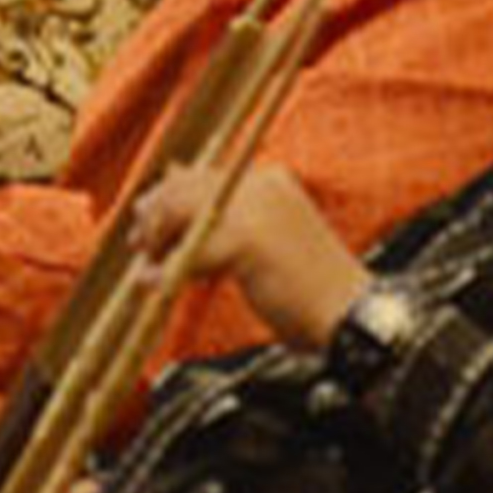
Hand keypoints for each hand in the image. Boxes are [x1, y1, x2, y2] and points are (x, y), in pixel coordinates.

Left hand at [130, 163, 366, 348]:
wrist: (353, 315)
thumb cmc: (312, 286)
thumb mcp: (270, 239)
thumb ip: (231, 218)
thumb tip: (180, 192)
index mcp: (268, 181)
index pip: (202, 176)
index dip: (168, 197)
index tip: (147, 219)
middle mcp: (260, 185)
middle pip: (185, 189)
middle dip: (156, 215)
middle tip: (139, 242)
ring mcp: (254, 210)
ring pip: (182, 214)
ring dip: (157, 239)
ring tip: (144, 262)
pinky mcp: (247, 241)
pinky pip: (190, 253)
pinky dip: (165, 271)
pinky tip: (150, 283)